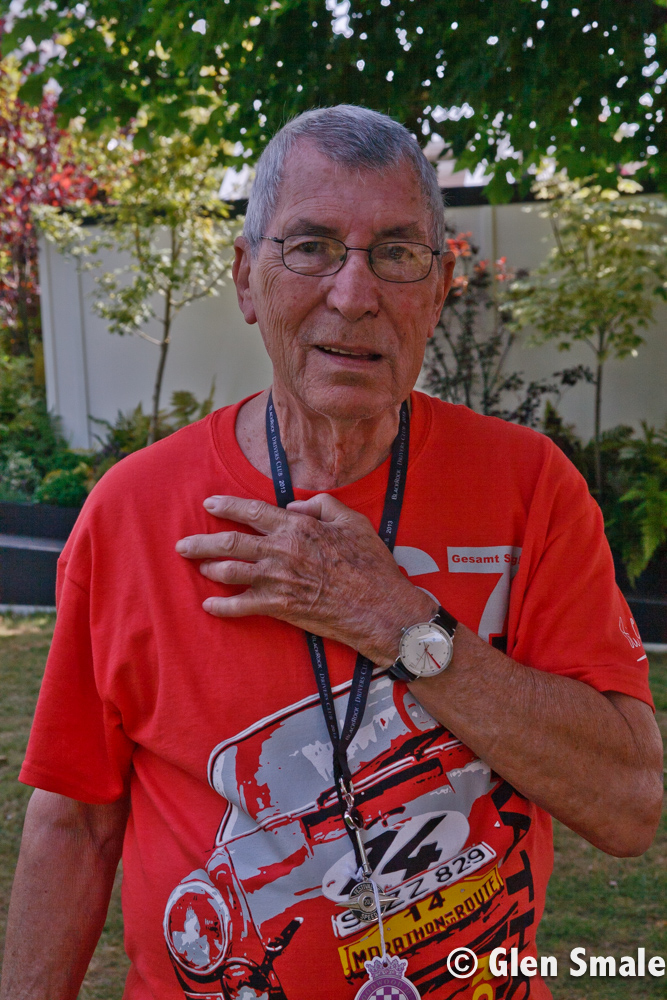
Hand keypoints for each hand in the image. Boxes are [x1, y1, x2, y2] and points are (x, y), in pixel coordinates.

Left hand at [175, 494, 435, 664]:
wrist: (379, 607)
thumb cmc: (370, 563)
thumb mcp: (353, 521)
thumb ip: (321, 505)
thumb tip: (293, 507)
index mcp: (297, 528)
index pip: (252, 511)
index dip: (227, 506)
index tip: (209, 504)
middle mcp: (281, 551)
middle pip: (230, 543)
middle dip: (201, 542)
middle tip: (183, 544)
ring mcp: (278, 580)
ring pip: (231, 572)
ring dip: (209, 569)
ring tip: (198, 567)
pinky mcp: (280, 607)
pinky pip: (242, 606)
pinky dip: (222, 606)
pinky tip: (209, 605)